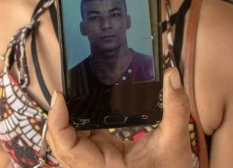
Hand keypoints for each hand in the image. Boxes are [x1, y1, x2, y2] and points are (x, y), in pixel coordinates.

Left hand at [46, 68, 191, 167]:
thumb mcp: (175, 141)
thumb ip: (174, 108)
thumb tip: (172, 74)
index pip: (67, 148)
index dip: (57, 122)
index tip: (59, 96)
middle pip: (63, 144)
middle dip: (59, 118)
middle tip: (64, 90)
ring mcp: (98, 163)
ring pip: (71, 142)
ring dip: (70, 120)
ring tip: (73, 94)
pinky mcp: (105, 157)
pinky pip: (85, 140)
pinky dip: (84, 123)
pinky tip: (89, 106)